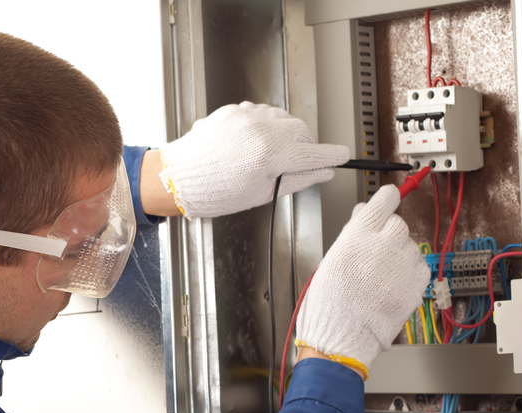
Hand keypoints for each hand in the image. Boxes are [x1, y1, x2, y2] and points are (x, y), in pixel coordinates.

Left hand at [158, 102, 349, 218]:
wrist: (179, 178)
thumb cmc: (214, 192)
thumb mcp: (262, 193)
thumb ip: (297, 179)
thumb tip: (322, 172)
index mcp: (269, 155)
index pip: (313, 154)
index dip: (332, 156)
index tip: (342, 156)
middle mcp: (260, 130)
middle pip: (302, 132)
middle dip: (306, 147)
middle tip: (300, 164)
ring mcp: (247, 116)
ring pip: (284, 119)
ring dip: (287, 135)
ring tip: (272, 156)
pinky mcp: (235, 110)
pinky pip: (263, 115)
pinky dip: (267, 128)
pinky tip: (256, 145)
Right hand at [295, 185, 429, 373]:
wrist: (342, 337)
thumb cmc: (330, 303)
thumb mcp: (331, 258)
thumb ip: (352, 234)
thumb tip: (365, 215)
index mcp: (359, 236)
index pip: (384, 200)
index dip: (386, 199)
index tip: (389, 198)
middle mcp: (384, 246)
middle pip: (398, 224)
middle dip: (388, 234)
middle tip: (375, 253)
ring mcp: (403, 265)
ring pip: (410, 246)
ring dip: (399, 255)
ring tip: (380, 276)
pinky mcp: (416, 284)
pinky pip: (420, 267)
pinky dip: (409, 272)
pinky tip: (391, 284)